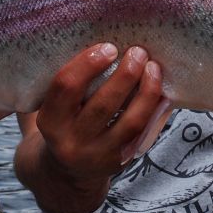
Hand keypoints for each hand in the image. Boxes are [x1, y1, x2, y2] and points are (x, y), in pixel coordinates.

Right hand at [22, 43, 162, 181]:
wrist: (67, 171)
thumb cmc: (66, 123)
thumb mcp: (57, 106)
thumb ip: (73, 82)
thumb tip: (109, 40)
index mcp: (50, 122)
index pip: (65, 87)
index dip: (88, 63)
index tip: (108, 47)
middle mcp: (71, 142)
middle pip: (103, 105)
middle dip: (125, 75)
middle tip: (138, 52)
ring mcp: (98, 156)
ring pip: (130, 122)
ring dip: (147, 92)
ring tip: (154, 68)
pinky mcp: (121, 162)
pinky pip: (144, 134)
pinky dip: (156, 110)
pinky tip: (163, 92)